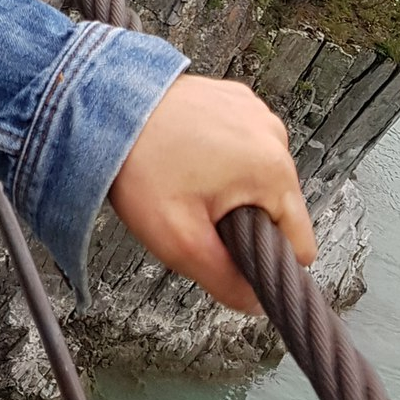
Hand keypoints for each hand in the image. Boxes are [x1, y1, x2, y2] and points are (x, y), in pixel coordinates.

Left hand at [108, 73, 315, 312]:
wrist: (100, 105)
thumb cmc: (138, 164)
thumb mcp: (180, 241)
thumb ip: (226, 281)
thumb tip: (255, 302)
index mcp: (273, 168)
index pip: (299, 243)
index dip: (264, 260)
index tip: (228, 250)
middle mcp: (272, 133)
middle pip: (277, 209)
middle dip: (243, 219)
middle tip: (194, 209)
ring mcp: (252, 110)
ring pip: (258, 177)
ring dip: (230, 187)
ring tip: (185, 179)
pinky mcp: (232, 97)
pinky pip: (240, 144)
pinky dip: (218, 154)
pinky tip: (184, 153)